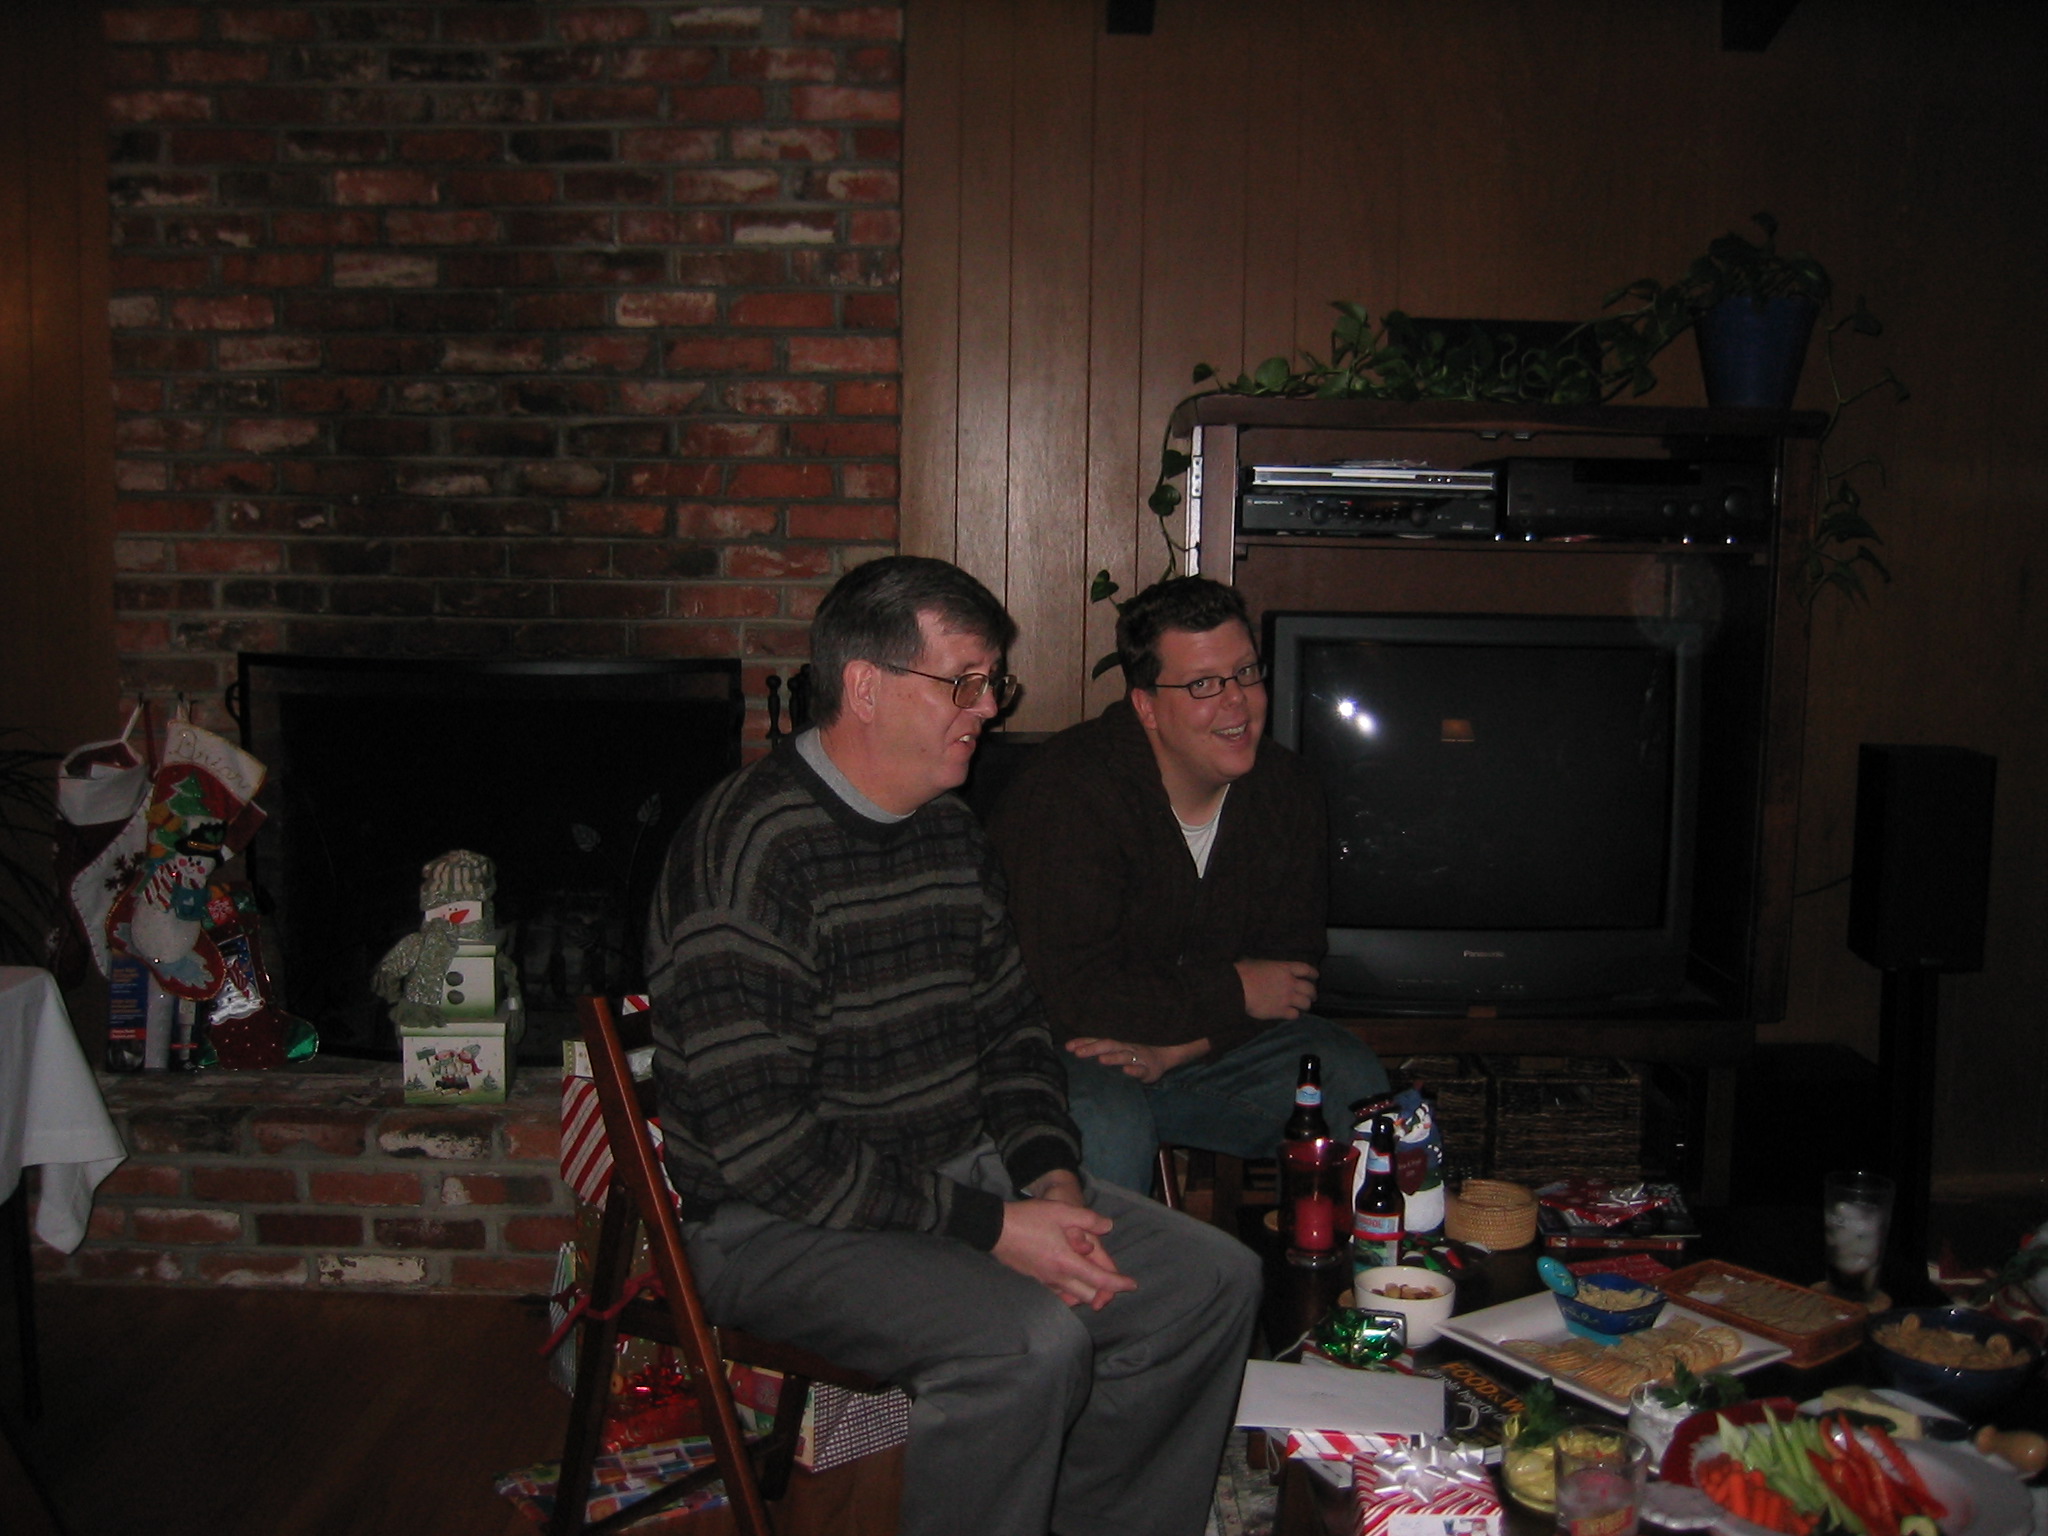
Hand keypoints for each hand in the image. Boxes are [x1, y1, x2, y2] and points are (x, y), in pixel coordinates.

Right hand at [994, 1185, 1135, 1309]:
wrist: (995, 1229)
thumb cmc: (1029, 1218)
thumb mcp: (1062, 1211)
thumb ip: (1088, 1219)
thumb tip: (1108, 1225)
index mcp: (1067, 1262)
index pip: (1100, 1280)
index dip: (1118, 1283)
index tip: (1132, 1284)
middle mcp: (1057, 1277)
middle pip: (1089, 1296)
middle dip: (1105, 1293)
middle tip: (1115, 1284)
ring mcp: (1044, 1281)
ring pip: (1073, 1297)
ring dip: (1088, 1293)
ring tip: (1096, 1282)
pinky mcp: (1035, 1279)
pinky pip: (1059, 1293)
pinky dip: (1071, 1291)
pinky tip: (1072, 1280)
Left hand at [1065, 1036, 1208, 1083]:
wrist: (1162, 1057)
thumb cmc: (1132, 1056)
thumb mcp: (1115, 1053)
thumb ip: (1098, 1052)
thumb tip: (1073, 1052)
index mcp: (1115, 1044)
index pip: (1097, 1041)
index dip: (1083, 1042)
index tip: (1067, 1047)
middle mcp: (1125, 1048)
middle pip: (1108, 1045)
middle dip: (1093, 1049)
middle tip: (1078, 1053)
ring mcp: (1137, 1058)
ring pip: (1124, 1056)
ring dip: (1113, 1058)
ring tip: (1101, 1060)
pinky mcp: (1148, 1069)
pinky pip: (1141, 1069)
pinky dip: (1134, 1070)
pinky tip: (1126, 1071)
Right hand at [1236, 958, 1317, 1019]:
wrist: (1237, 988)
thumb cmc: (1244, 972)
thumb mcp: (1259, 963)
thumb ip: (1269, 967)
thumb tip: (1266, 967)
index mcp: (1285, 968)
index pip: (1306, 969)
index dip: (1313, 973)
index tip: (1315, 976)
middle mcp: (1290, 983)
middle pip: (1310, 989)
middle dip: (1313, 993)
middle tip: (1311, 996)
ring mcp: (1287, 998)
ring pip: (1306, 1004)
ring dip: (1306, 1005)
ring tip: (1303, 1007)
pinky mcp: (1280, 1011)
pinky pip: (1295, 1015)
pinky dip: (1294, 1015)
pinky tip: (1291, 1014)